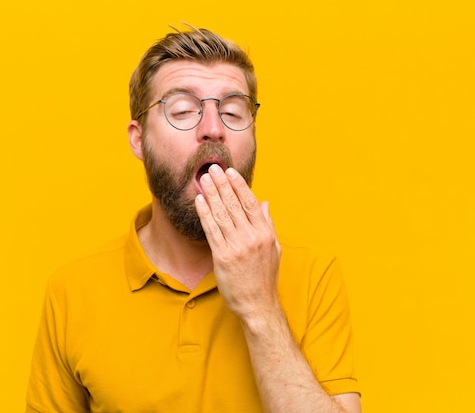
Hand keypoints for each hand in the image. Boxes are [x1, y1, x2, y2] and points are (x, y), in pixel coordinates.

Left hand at [194, 164, 281, 319]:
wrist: (258, 304)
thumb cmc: (265, 278)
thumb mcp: (274, 249)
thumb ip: (268, 224)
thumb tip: (265, 203)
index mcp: (265, 233)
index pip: (251, 203)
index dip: (239, 185)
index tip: (230, 172)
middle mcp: (252, 237)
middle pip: (234, 205)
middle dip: (222, 184)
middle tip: (212, 168)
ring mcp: (237, 247)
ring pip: (221, 214)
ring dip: (211, 193)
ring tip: (203, 179)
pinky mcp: (223, 257)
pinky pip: (211, 230)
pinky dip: (204, 213)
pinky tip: (199, 201)